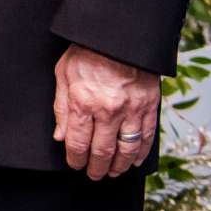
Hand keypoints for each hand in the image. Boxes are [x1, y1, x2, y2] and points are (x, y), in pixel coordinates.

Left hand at [52, 43, 160, 179]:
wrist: (119, 36)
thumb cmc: (87, 51)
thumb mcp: (64, 75)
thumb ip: (62, 108)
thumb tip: (61, 136)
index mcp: (84, 103)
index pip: (78, 144)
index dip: (76, 160)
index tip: (75, 165)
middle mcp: (109, 111)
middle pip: (102, 152)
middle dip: (96, 168)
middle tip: (94, 175)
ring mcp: (132, 110)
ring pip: (126, 150)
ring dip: (119, 166)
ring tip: (113, 172)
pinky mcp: (149, 106)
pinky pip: (147, 137)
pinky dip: (141, 153)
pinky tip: (134, 161)